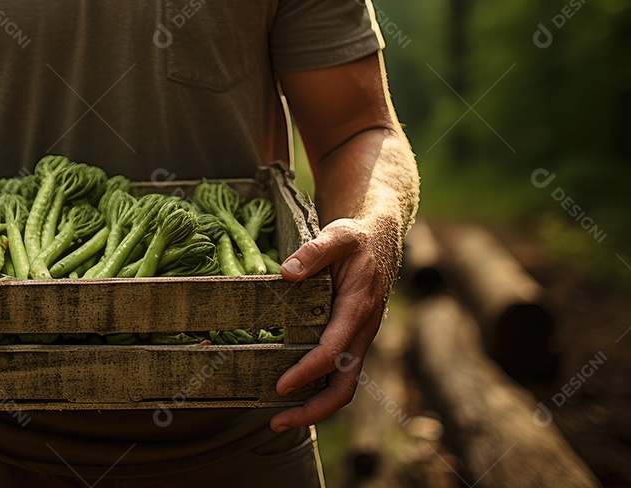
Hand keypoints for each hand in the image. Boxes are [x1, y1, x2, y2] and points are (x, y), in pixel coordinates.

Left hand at [268, 217, 393, 430]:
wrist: (381, 237)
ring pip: (342, 385)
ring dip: (314, 406)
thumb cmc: (357, 238)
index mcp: (358, 309)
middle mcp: (361, 331)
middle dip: (313, 411)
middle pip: (344, 386)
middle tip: (276, 422)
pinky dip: (317, 389)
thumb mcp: (337, 235)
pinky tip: (292, 392)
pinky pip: (337, 373)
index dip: (307, 371)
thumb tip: (287, 272)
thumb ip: (314, 252)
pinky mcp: (350, 338)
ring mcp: (358, 338)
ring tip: (279, 418)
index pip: (333, 352)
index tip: (281, 385)